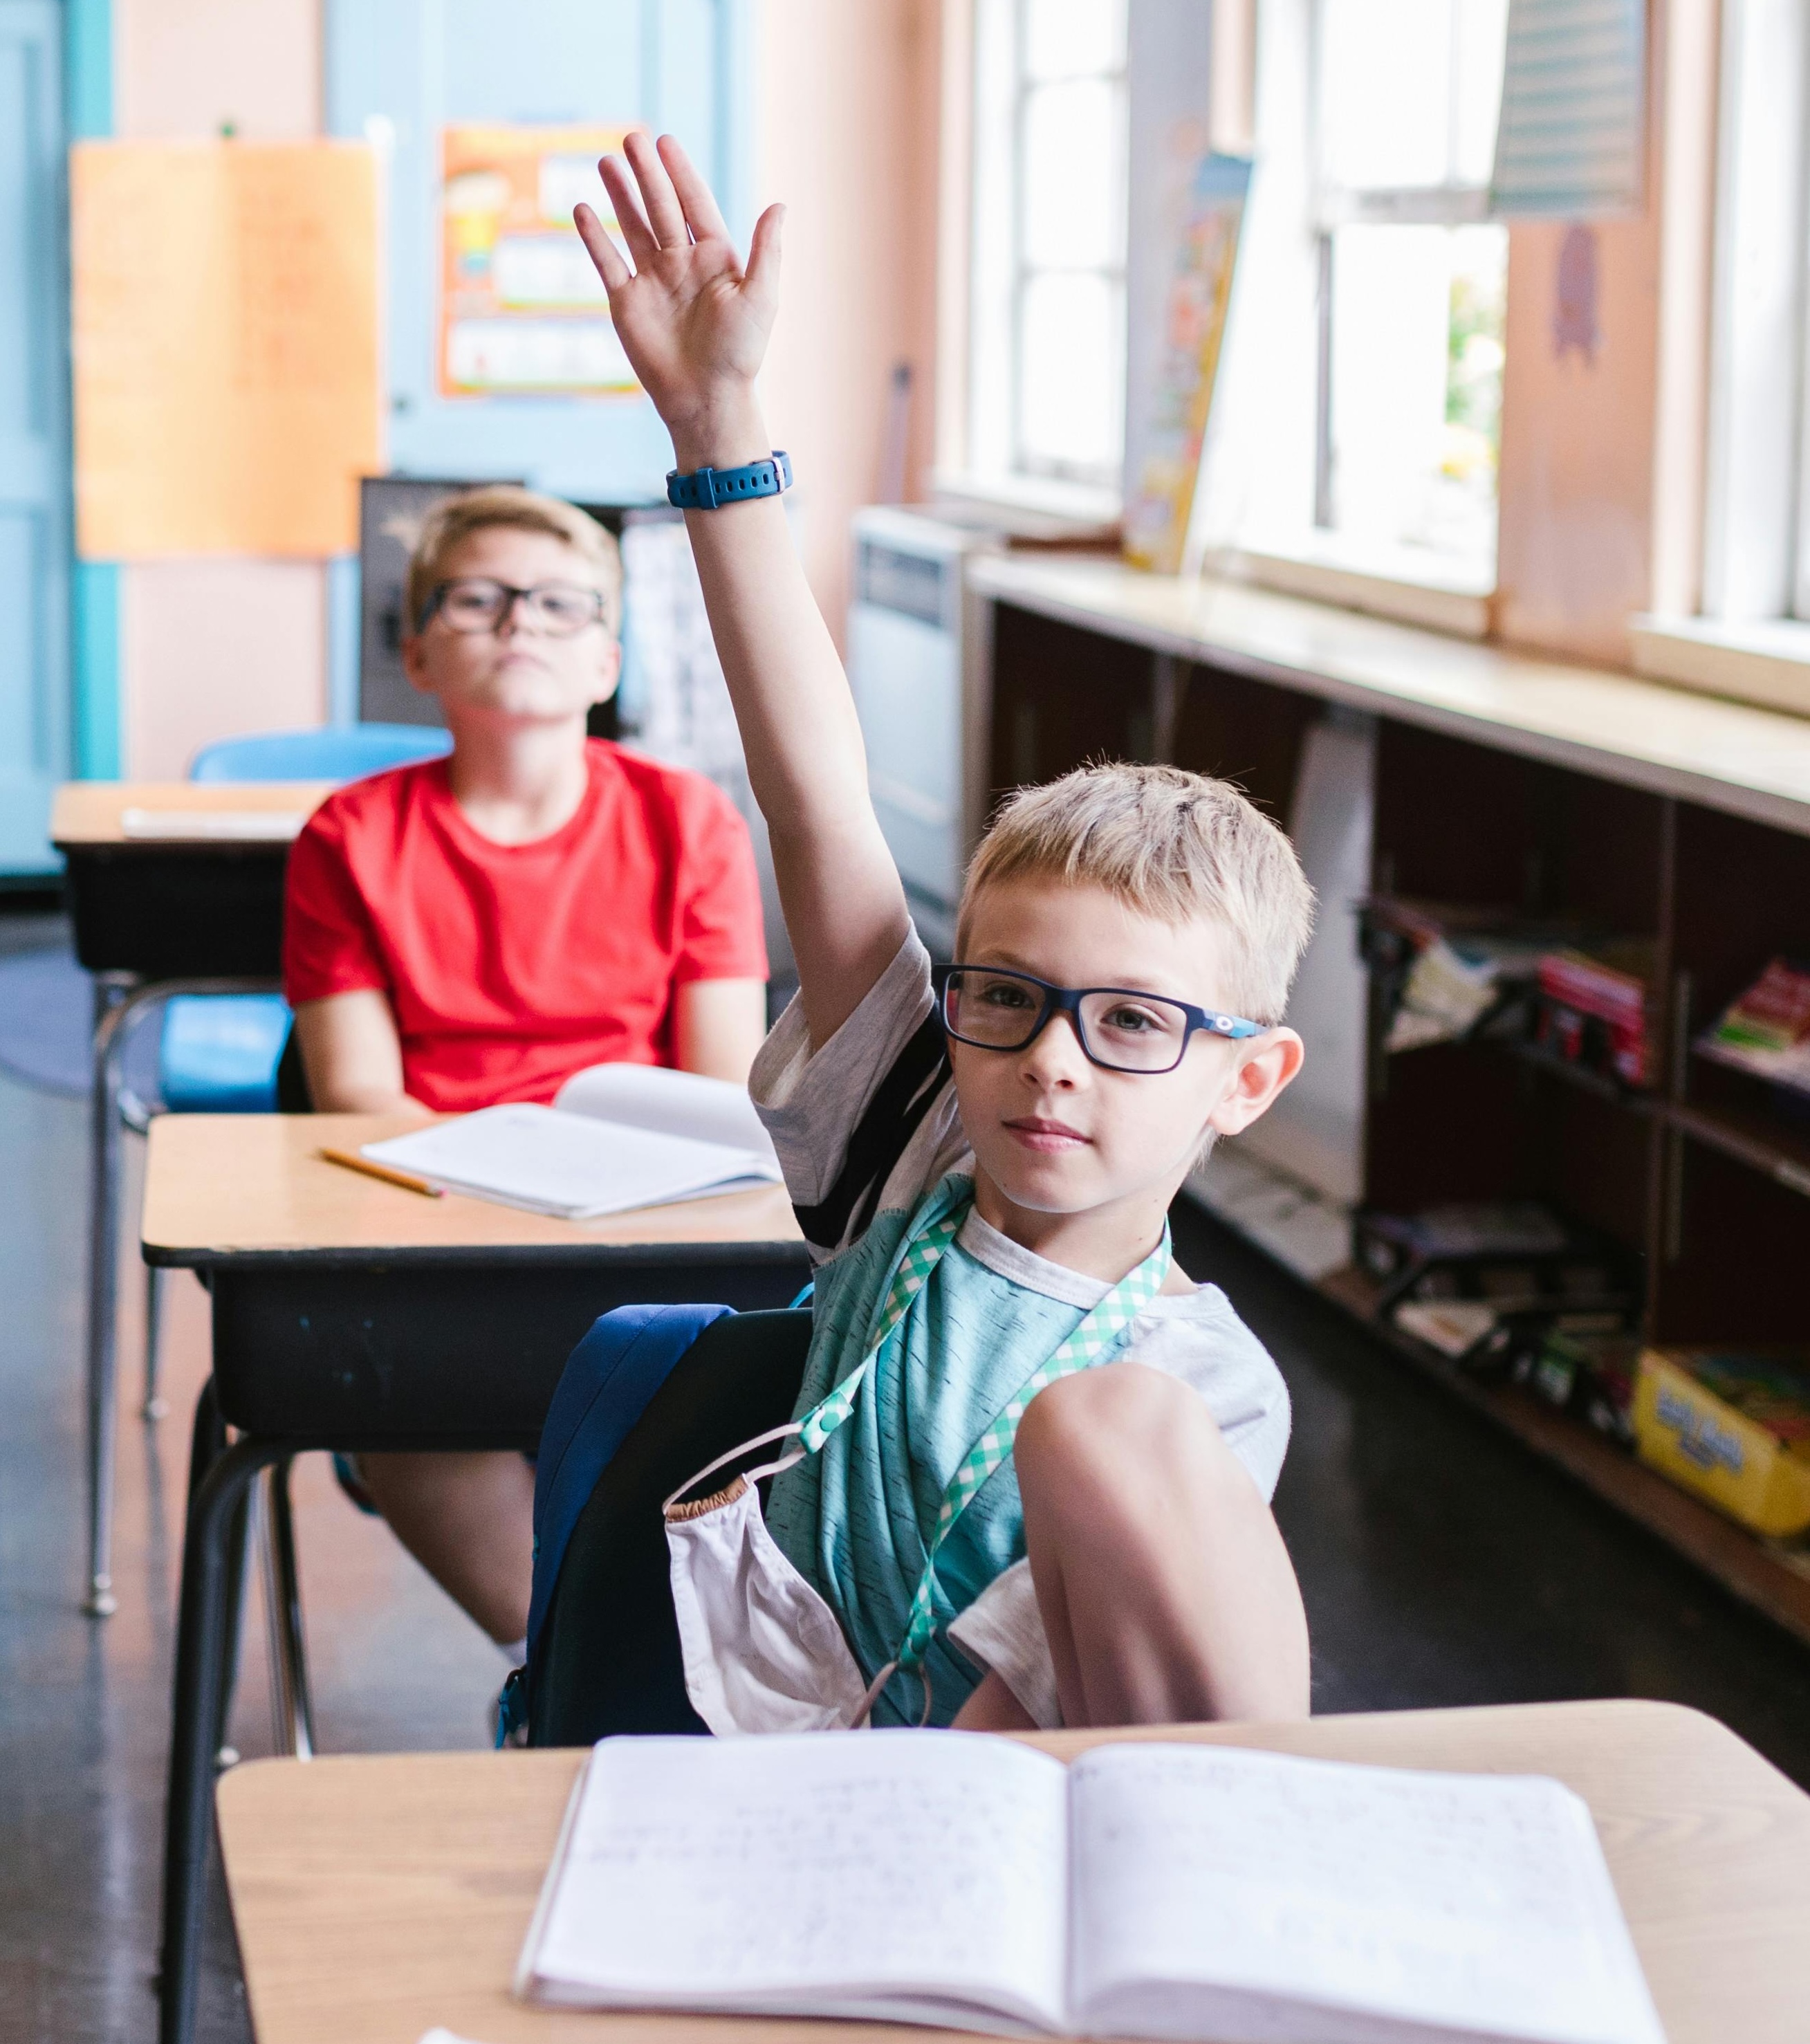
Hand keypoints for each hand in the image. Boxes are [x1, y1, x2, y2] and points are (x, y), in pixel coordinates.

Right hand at [575, 132, 782, 465]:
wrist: (706, 400)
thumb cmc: (739, 355)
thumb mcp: (761, 299)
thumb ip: (767, 251)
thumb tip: (779, 205)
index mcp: (715, 259)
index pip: (695, 204)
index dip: (680, 173)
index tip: (665, 142)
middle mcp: (682, 264)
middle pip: (661, 207)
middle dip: (647, 174)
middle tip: (631, 137)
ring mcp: (652, 281)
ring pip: (632, 227)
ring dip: (620, 195)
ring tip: (606, 161)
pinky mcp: (627, 303)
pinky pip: (608, 262)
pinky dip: (594, 237)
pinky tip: (583, 209)